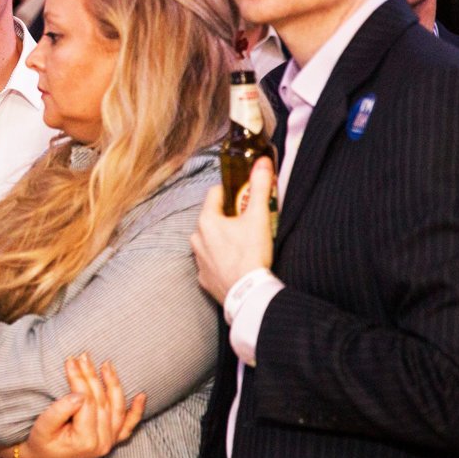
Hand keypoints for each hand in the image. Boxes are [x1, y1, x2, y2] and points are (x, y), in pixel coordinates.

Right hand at [7, 354, 145, 457]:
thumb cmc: (40, 443)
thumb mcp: (43, 427)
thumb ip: (60, 411)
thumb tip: (78, 394)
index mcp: (86, 440)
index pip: (87, 402)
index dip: (78, 379)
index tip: (70, 360)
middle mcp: (103, 442)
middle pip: (102, 401)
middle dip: (92, 376)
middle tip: (83, 355)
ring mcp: (110, 441)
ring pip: (117, 408)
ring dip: (113, 384)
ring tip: (107, 364)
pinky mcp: (112, 439)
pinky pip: (128, 425)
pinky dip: (136, 411)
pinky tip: (142, 395)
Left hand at [191, 157, 275, 303]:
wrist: (248, 294)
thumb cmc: (251, 254)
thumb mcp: (258, 217)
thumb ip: (259, 188)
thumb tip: (262, 163)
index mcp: (206, 220)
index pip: (215, 194)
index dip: (232, 191)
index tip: (246, 196)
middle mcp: (196, 238)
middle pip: (212, 217)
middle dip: (229, 216)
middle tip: (249, 221)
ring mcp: (198, 259)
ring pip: (210, 240)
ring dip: (224, 238)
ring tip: (244, 243)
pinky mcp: (203, 278)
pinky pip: (211, 261)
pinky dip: (221, 259)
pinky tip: (236, 263)